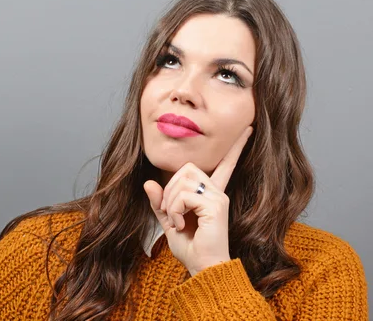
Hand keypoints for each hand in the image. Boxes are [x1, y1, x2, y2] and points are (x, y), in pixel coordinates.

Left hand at [143, 125, 252, 276]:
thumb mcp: (169, 222)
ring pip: (183, 179)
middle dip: (170, 188)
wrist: (203, 269)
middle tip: (170, 212)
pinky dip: (175, 209)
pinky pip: (184, 194)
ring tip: (176, 220)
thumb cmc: (191, 248)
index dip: (237, 146)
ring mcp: (218, 196)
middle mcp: (217, 191)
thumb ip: (160, 203)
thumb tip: (148, 183)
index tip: (248, 128)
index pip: (225, 163)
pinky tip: (181, 224)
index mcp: (210, 193)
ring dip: (171, 200)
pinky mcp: (216, 205)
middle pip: (186, 168)